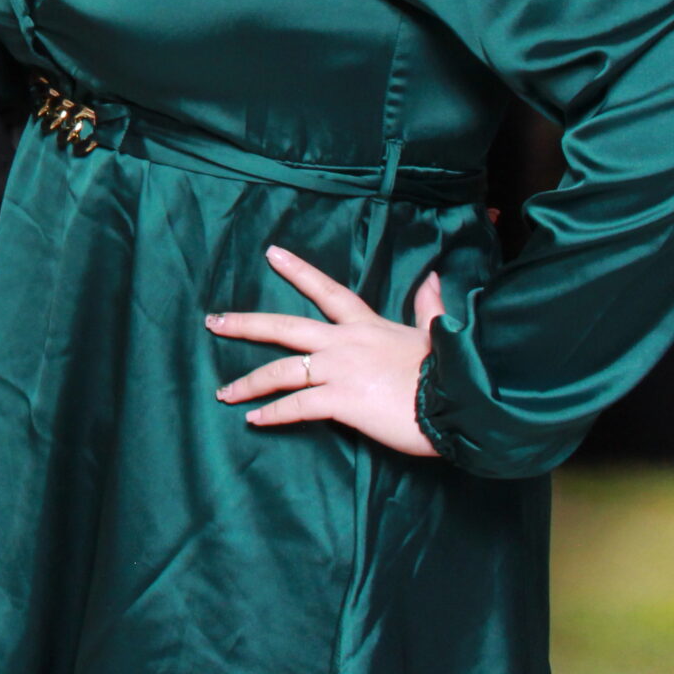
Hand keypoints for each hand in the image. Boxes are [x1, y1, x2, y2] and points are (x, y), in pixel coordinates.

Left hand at [207, 245, 445, 457]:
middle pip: (284, 328)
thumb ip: (428, 306)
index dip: (297, 270)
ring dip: (249, 383)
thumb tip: (434, 278)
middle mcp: (344, 343)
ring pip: (281, 372)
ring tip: (225, 392)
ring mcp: (339, 371)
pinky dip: (273, 414)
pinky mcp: (341, 401)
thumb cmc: (450, 372)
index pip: (326, 290)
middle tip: (214, 321)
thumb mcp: (435, 333)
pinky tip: (255, 420)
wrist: (460, 403)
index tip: (270, 253)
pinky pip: (297, 407)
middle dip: (245, 324)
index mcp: (365, 325)